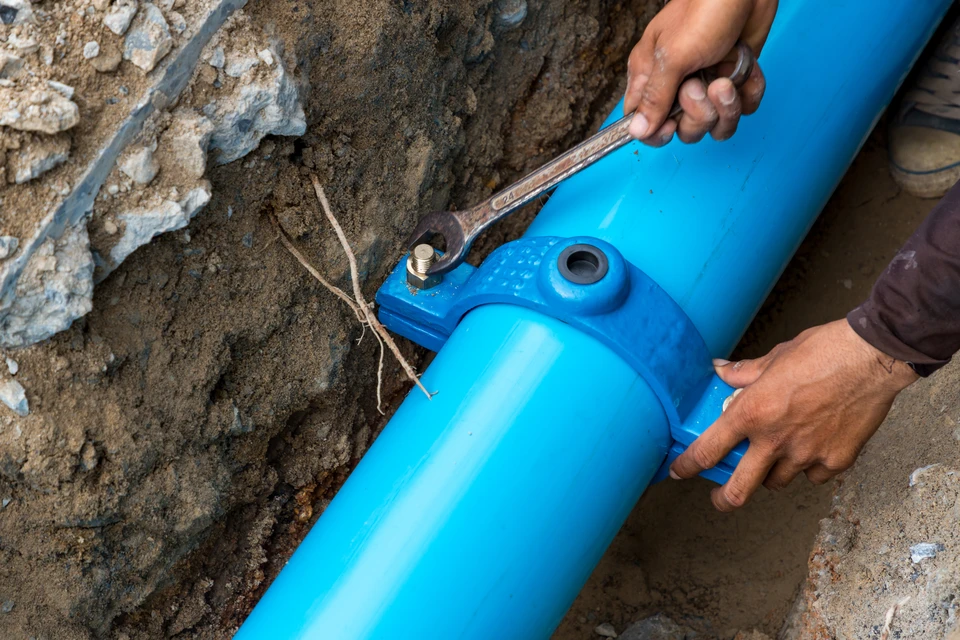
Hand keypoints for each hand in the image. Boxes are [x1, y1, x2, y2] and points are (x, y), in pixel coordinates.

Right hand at [624, 0, 777, 146]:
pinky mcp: (734, 81)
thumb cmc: (703, 12)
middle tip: (702, 86)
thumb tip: (637, 132)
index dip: (657, 133)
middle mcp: (677, 86)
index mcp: (650, 77)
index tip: (671, 124)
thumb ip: (655, 98)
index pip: (643, 124)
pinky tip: (746, 71)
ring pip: (714, 125)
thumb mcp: (673, 57)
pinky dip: (749, 94)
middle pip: (683, 131)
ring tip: (728, 80)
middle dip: (698, 116)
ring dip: (726, 109)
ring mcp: (707, 85)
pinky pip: (742, 109)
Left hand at [670, 320, 918, 511]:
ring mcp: (806, 454)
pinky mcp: (836, 461)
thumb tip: (720, 371)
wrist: (872, 359)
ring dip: (771, 474)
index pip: (707, 450)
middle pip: (739, 490)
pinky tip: (811, 449)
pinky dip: (808, 468)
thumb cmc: (823, 351)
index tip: (679, 471)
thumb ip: (743, 373)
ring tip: (774, 457)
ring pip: (777, 482)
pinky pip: (813, 476)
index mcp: (752, 413)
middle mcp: (775, 441)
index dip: (688, 466)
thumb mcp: (774, 357)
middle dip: (724, 499)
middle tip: (720, 497)